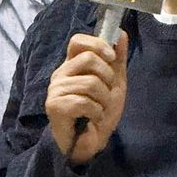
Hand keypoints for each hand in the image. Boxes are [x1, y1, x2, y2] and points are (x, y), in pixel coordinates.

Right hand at [45, 31, 127, 163]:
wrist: (91, 144)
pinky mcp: (54, 106)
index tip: (111, 58)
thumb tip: (122, 33)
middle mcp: (60, 74)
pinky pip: (83, 101)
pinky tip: (92, 118)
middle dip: (107, 77)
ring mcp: (55, 90)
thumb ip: (117, 59)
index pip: (77, 41)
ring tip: (100, 109)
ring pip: (90, 83)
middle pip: (88, 59)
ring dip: (103, 100)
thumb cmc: (99, 113)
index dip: (97, 45)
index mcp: (72, 66)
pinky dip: (96, 112)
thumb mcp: (115, 83)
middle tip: (106, 93)